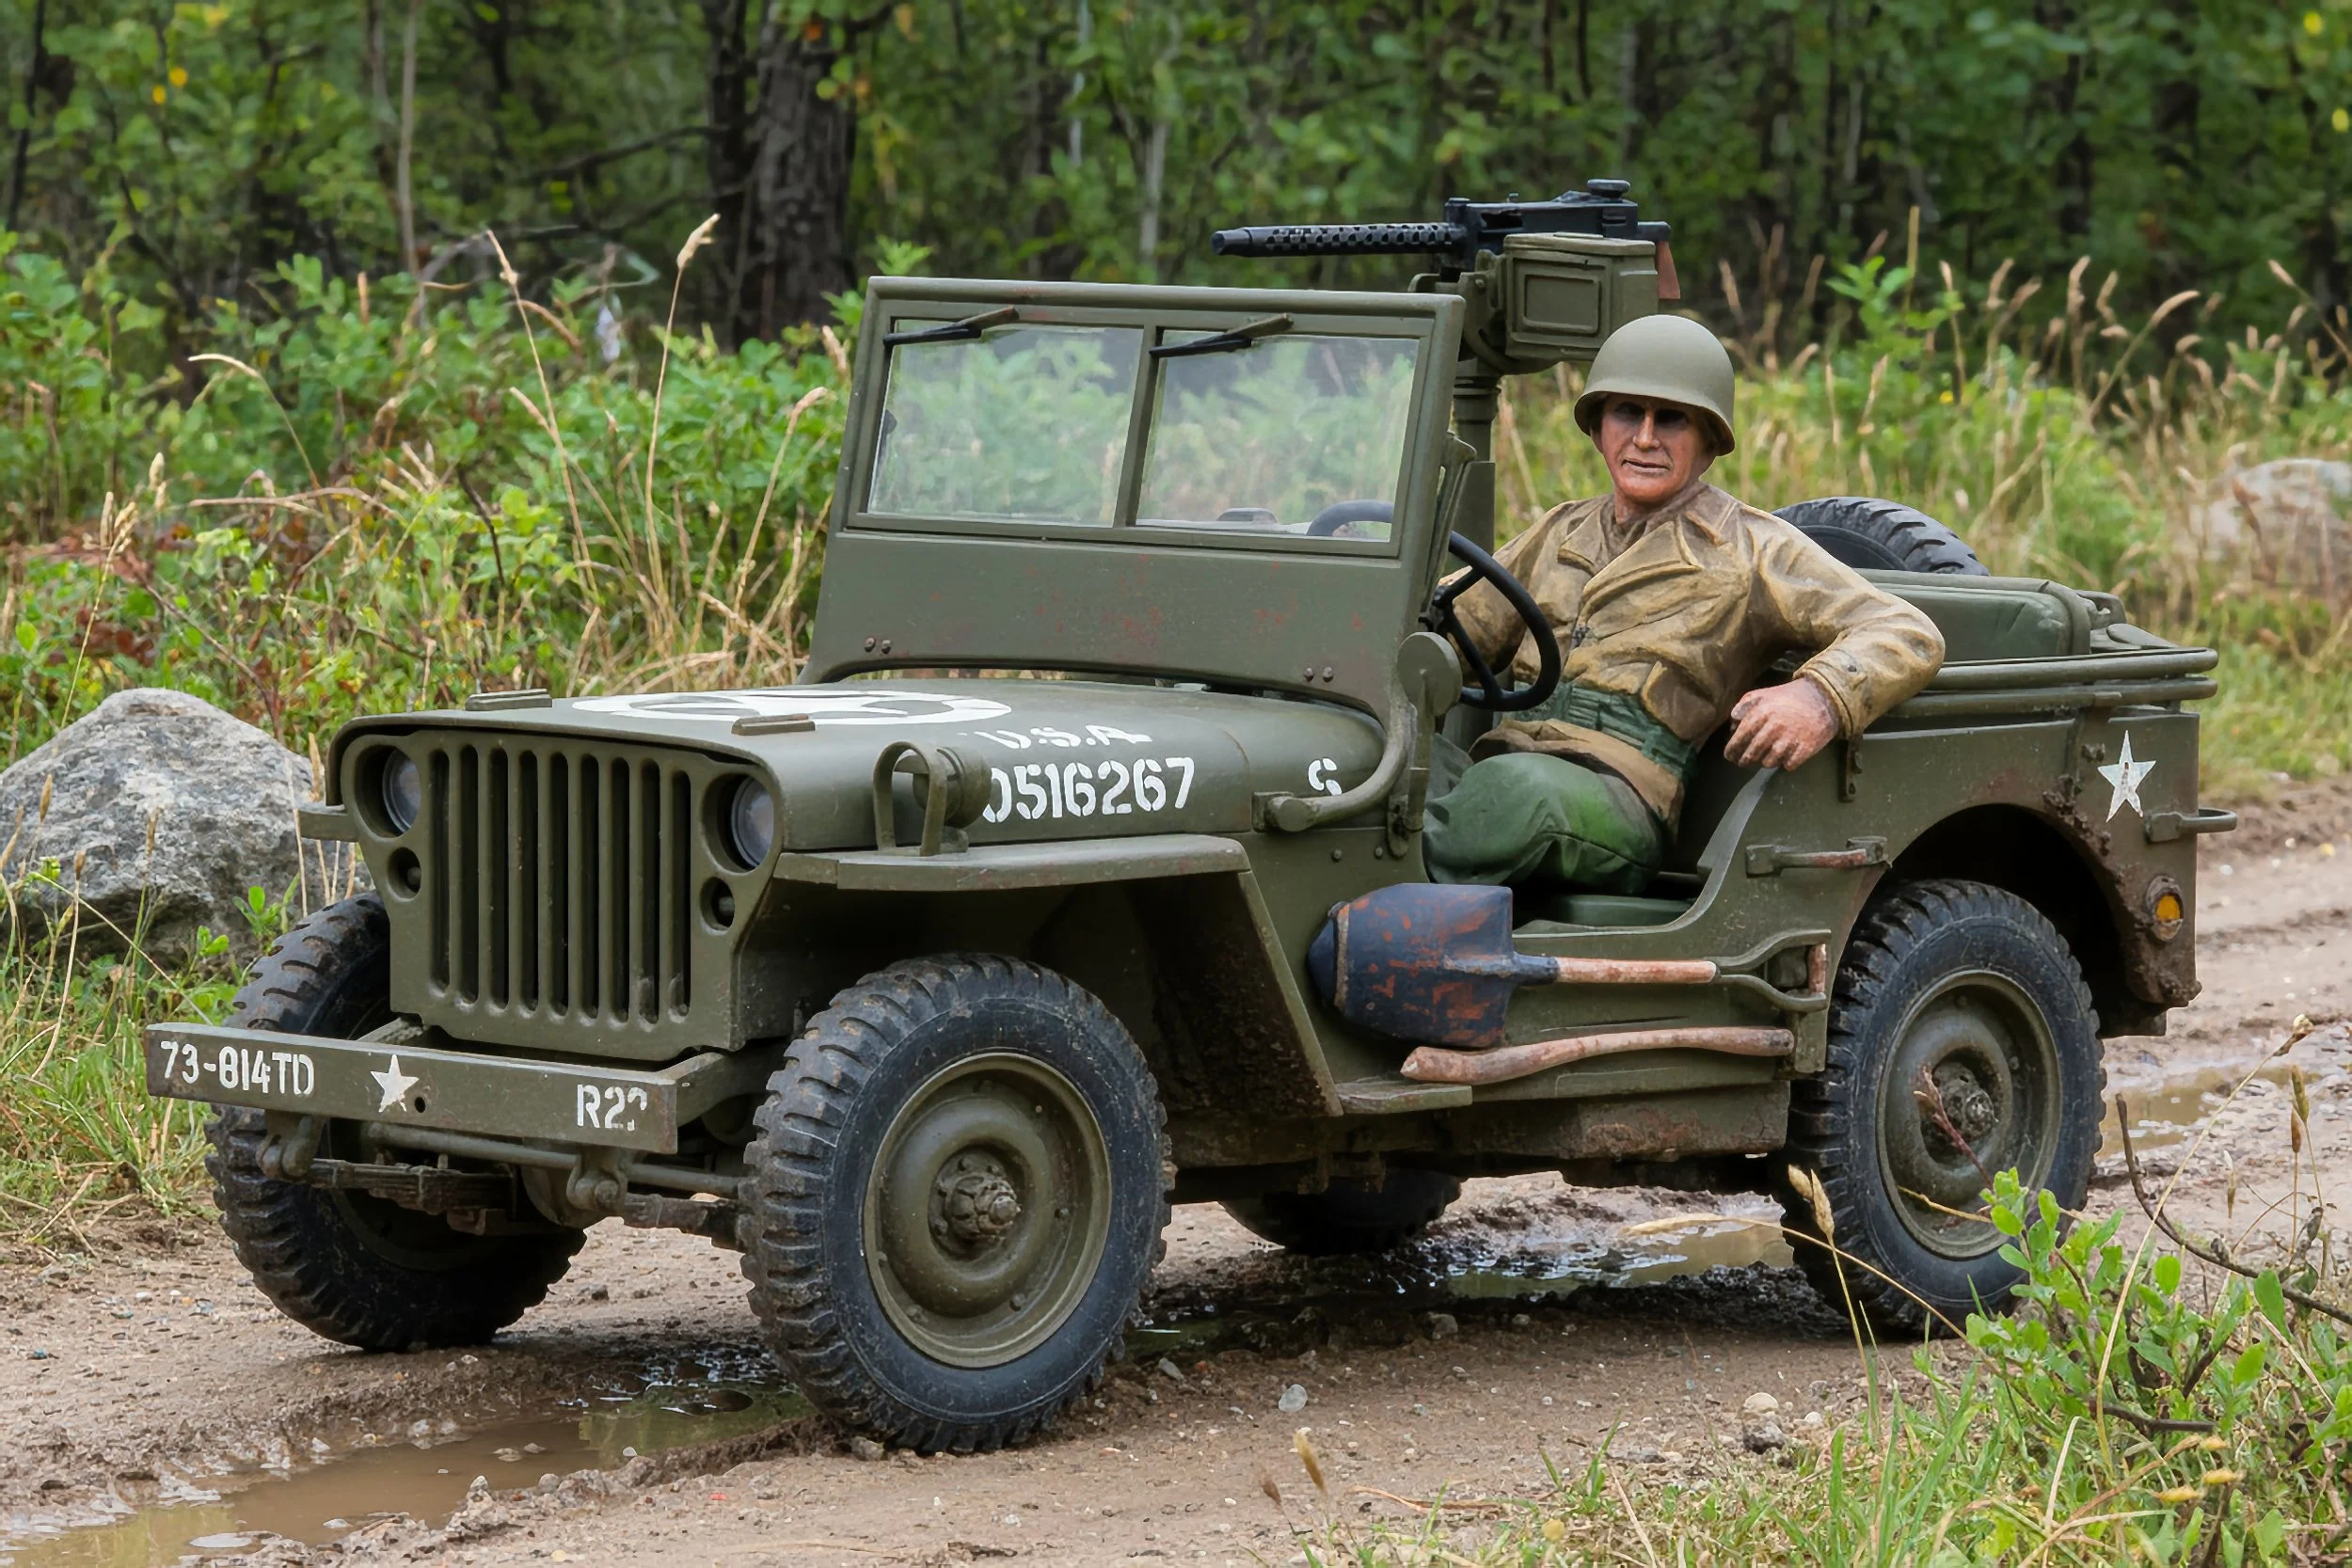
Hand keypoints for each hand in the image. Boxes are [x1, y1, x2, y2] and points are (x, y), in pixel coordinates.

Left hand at [1725, 681, 1839, 770]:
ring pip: (1768, 763)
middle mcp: (1773, 729)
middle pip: (1751, 755)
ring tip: (1768, 753)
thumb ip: (1743, 706)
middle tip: (1743, 761)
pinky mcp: (1804, 750)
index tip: (1729, 756)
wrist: (1824, 698)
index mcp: (1760, 714)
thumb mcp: (1763, 694)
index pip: (1738, 740)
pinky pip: (1787, 766)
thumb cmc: (1789, 697)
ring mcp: (1789, 741)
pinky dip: (1785, 762)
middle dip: (1744, 760)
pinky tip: (1786, 754)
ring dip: (1766, 760)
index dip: (1731, 751)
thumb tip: (1732, 726)